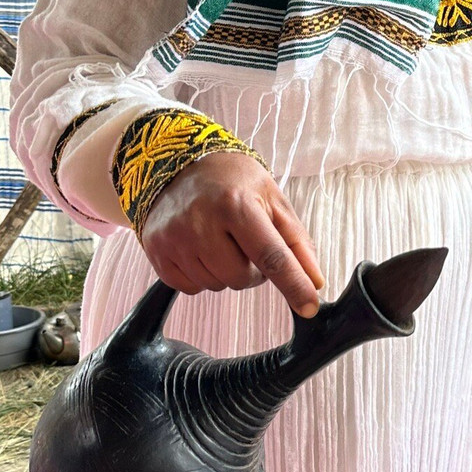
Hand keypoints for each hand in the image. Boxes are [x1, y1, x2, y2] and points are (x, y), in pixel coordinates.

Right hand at [138, 151, 323, 316]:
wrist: (176, 164)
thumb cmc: (232, 181)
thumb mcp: (271, 198)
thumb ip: (296, 241)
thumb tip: (315, 281)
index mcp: (236, 204)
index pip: (271, 255)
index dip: (293, 284)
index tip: (310, 306)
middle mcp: (201, 222)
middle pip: (242, 278)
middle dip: (252, 269)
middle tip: (246, 242)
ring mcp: (174, 239)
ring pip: (216, 285)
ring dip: (226, 271)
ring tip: (221, 239)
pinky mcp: (156, 251)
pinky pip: (190, 287)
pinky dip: (202, 275)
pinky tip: (200, 247)